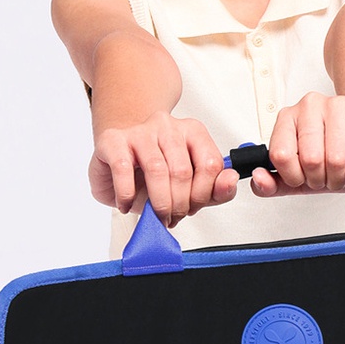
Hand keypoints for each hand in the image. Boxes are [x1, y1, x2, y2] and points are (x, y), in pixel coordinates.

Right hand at [89, 111, 238, 226]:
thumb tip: (231, 181)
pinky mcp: (113, 140)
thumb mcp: (191, 184)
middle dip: (179, 205)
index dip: (202, 195)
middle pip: (183, 171)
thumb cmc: (155, 171)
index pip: (211, 165)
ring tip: (154, 215)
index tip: (191, 208)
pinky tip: (127, 204)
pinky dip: (127, 195)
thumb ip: (215, 188)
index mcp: (193, 132)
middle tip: (171, 217)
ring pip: (157, 170)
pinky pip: (124, 169)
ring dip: (157, 203)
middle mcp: (168, 126)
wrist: (118, 155)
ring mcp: (140, 131)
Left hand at [251, 93, 344, 197]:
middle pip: (309, 159)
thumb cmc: (337, 153)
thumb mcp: (301, 175)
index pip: (280, 155)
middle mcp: (310, 105)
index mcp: (288, 118)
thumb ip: (274, 183)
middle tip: (329, 177)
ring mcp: (338, 103)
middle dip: (321, 180)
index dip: (295, 177)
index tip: (304, 178)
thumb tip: (258, 178)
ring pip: (334, 158)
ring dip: (342, 178)